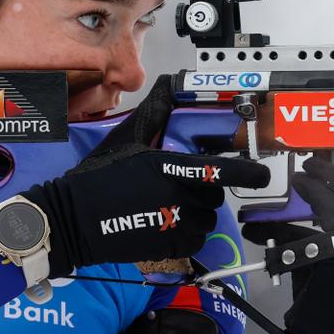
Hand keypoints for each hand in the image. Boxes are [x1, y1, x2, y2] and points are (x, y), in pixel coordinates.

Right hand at [22, 76, 270, 273]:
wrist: (73, 220)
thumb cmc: (97, 178)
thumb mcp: (126, 140)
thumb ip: (154, 115)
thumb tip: (169, 85)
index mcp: (168, 167)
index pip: (218, 170)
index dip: (246, 173)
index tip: (261, 174)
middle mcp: (176, 196)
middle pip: (213, 196)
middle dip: (202, 191)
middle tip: (177, 188)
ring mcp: (173, 225)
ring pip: (205, 220)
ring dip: (195, 215)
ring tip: (167, 208)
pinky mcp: (167, 248)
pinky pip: (194, 242)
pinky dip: (186, 236)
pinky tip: (164, 227)